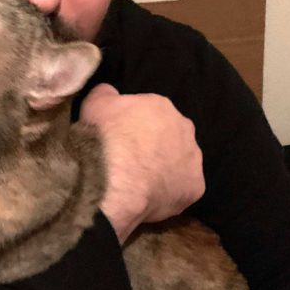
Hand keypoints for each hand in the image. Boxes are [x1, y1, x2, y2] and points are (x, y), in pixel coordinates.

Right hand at [79, 84, 203, 241]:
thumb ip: (107, 94)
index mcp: (161, 106)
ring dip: (164, 168)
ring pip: (179, 162)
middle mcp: (184, 129)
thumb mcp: (95, 103)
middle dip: (154, 145)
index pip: (150, 113)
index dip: (134, 127)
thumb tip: (111, 93)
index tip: (120, 137)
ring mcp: (193, 159)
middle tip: (130, 158)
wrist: (113, 179)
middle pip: (169, 136)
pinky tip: (150, 196)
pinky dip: (169, 191)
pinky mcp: (195, 188)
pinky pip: (182, 188)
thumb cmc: (104, 137)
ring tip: (139, 181)